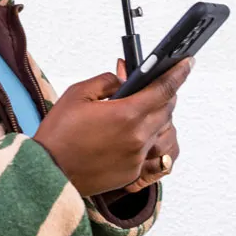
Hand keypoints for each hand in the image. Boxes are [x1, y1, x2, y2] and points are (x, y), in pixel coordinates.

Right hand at [33, 57, 192, 196]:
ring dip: (157, 116)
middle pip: (166, 110)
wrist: (49, 171)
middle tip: (155, 83)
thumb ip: (107, 81)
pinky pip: (150, 150)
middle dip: (165, 94)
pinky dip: (145, 136)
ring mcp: (137, 157)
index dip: (178, 74)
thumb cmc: (59, 134)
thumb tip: (124, 80)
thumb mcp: (78, 94)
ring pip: (161, 130)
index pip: (163, 89)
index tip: (187, 63)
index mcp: (126, 114)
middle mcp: (137, 137)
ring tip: (140, 108)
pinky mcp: (133, 172)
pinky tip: (129, 131)